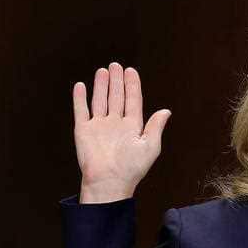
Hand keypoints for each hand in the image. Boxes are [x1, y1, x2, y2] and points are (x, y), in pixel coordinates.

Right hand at [72, 62, 170, 201]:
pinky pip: (81, 110)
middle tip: (116, 65)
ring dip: (101, 86)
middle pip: (117, 97)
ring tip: (103, 71)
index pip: (133, 101)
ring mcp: (99, 126)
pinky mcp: (83, 130)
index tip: (131, 71)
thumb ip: (155, 126)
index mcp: (132, 127)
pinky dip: (80, 98)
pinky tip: (81, 86)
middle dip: (117, 81)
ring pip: (100, 100)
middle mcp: (115, 124)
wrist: (108, 182)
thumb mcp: (150, 146)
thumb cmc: (131, 168)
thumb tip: (166, 111)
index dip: (133, 86)